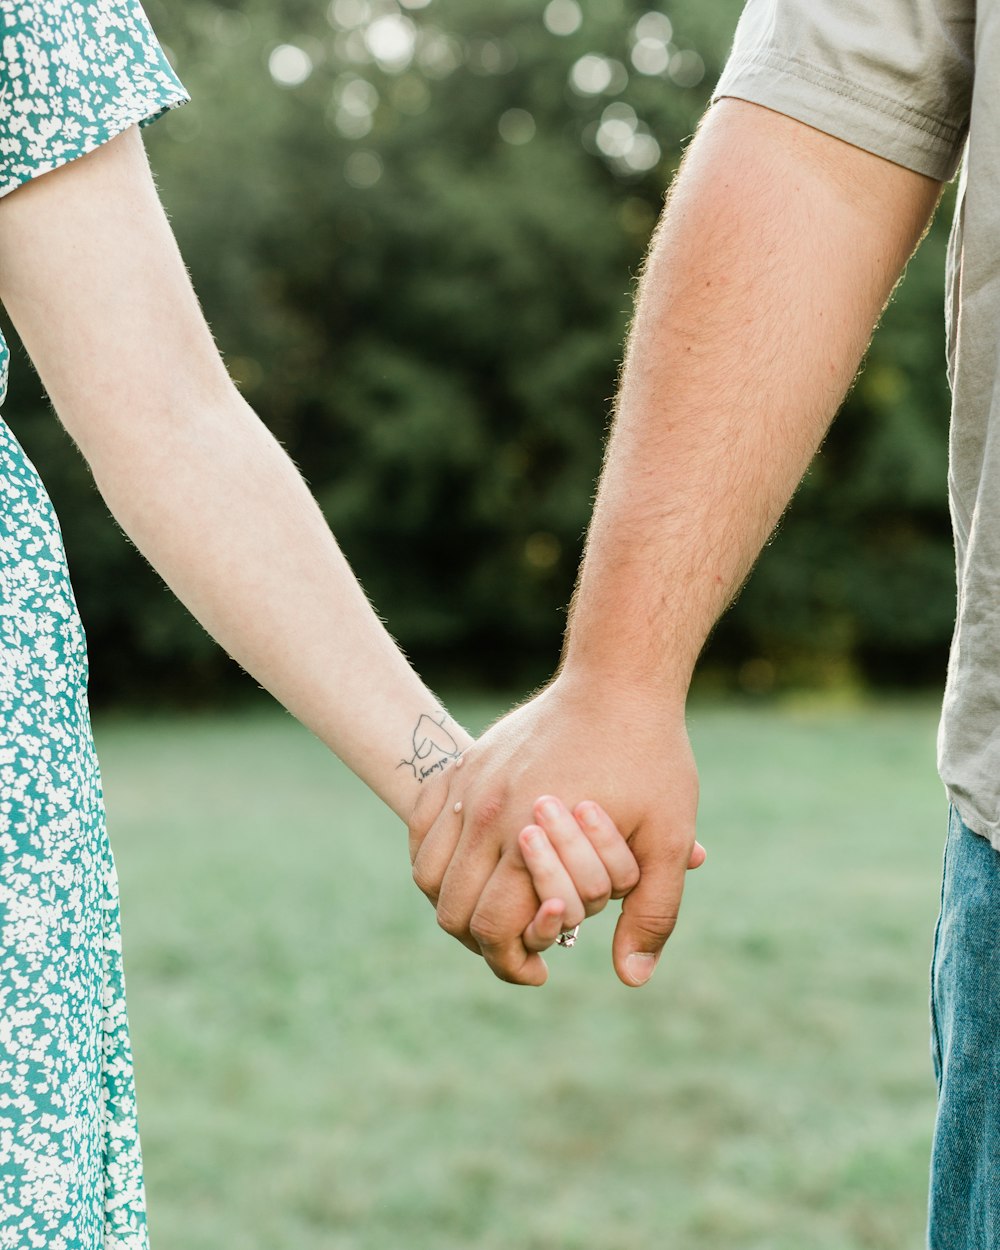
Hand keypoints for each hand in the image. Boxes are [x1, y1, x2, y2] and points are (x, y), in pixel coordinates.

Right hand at [409, 671, 700, 985]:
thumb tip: (632, 978)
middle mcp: (485, 813)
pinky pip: (422, 825)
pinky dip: (434, 856)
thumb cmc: (649, 757)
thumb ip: (653, 912)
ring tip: (494, 908)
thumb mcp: (668, 838)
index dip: (511, 962)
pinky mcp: (467, 762)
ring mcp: (469, 784)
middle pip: (451, 909)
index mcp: (528, 836)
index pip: (491, 927)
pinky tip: (468, 864)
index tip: (539, 973)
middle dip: (482, 940)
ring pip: (428, 872)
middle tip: (519, 943)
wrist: (618, 679)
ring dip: (453, 901)